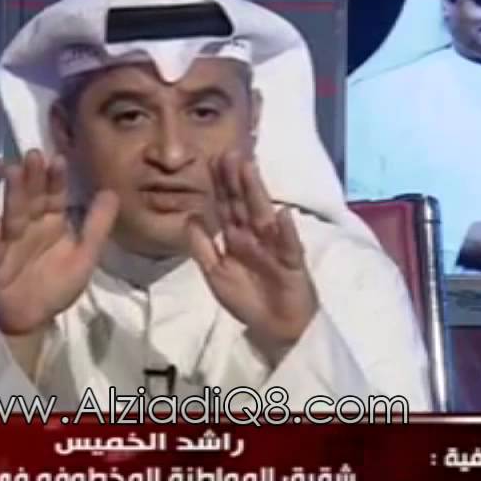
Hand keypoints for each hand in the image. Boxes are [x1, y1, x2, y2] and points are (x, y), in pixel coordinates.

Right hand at [0, 150, 118, 335]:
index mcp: (52, 222)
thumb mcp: (85, 255)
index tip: (58, 159)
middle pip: (31, 198)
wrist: (32, 319)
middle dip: (32, 178)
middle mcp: (30, 226)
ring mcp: (10, 242)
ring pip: (12, 215)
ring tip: (11, 172)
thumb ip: (97, 225)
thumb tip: (111, 190)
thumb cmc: (57, 284)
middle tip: (33, 154)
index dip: (56, 179)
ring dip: (11, 194)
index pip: (55, 195)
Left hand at [186, 151, 317, 363]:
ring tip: (250, 169)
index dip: (218, 186)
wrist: (276, 328)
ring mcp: (275, 246)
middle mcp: (256, 236)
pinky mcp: (292, 263)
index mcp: (237, 237)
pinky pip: (287, 246)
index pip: (226, 207)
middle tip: (228, 152)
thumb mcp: (216, 274)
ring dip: (257, 193)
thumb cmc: (247, 299)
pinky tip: (281, 214)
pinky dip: (285, 231)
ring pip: (263, 216)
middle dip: (236, 180)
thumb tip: (189, 217)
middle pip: (244, 204)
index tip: (210, 160)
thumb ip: (202, 247)